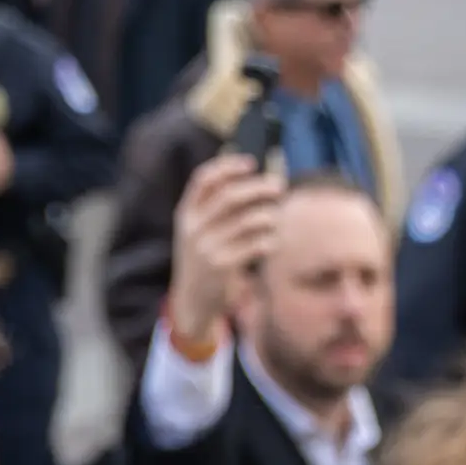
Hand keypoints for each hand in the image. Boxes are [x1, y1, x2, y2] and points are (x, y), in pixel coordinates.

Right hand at [167, 149, 293, 348]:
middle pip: (231, 196)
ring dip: (269, 215)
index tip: (251, 163)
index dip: (228, 166)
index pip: (203, 179)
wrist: (193, 301)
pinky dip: (270, 240)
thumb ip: (215, 208)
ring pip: (249, 220)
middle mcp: (193, 228)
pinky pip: (256, 244)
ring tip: (275, 219)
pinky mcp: (222, 266)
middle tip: (279, 186)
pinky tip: (271, 242)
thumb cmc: (203, 259)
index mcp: (185, 214)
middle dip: (259, 187)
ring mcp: (206, 247)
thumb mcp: (197, 232)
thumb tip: (255, 179)